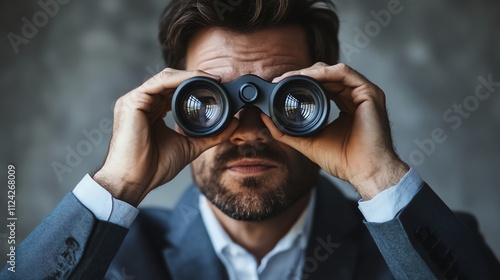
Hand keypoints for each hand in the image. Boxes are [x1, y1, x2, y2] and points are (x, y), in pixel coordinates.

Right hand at [93, 69, 237, 205]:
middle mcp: (142, 103)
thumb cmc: (154, 167)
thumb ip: (211, 135)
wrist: (135, 181)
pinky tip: (195, 80)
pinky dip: (178, 79)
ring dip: (190, 76)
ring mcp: (135, 100)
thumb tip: (234, 124)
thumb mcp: (190, 146)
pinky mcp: (132, 101)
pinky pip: (159, 83)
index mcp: (152, 111)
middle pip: (171, 80)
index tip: (218, 87)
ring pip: (165, 77)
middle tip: (218, 80)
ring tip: (211, 79)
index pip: (174, 90)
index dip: (195, 85)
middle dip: (195, 77)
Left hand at [263, 63, 408, 199]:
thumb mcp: (308, 141)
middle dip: (302, 74)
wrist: (365, 172)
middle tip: (281, 80)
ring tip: (290, 77)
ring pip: (333, 70)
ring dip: (309, 72)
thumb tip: (266, 118)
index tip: (279, 85)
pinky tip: (307, 77)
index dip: (300, 82)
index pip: (321, 85)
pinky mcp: (369, 92)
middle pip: (326, 75)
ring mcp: (364, 93)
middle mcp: (355, 96)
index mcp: (345, 105)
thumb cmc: (344, 161)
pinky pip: (344, 73)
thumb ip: (287, 131)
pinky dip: (324, 73)